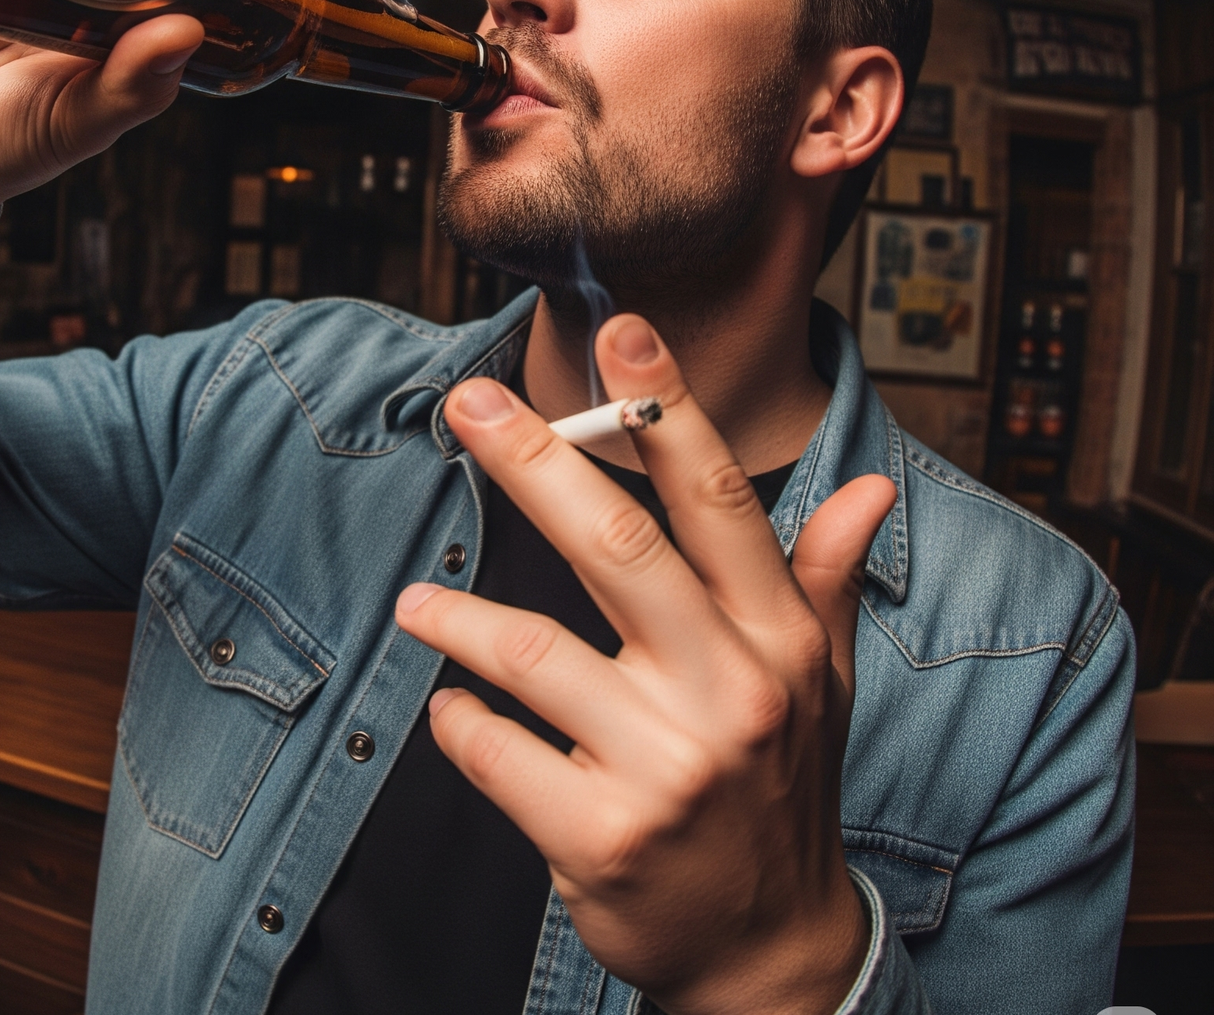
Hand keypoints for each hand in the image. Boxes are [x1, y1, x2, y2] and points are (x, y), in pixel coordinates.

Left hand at [395, 314, 895, 1014]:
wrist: (766, 954)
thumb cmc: (781, 789)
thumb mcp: (821, 683)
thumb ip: (825, 578)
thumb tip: (869, 485)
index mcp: (777, 640)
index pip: (719, 501)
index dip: (667, 410)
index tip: (620, 331)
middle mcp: (730, 693)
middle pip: (615, 546)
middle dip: (533, 460)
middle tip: (467, 404)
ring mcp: (666, 768)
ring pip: (529, 650)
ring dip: (453, 619)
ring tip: (415, 604)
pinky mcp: (601, 837)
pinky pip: (494, 749)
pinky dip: (460, 722)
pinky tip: (456, 709)